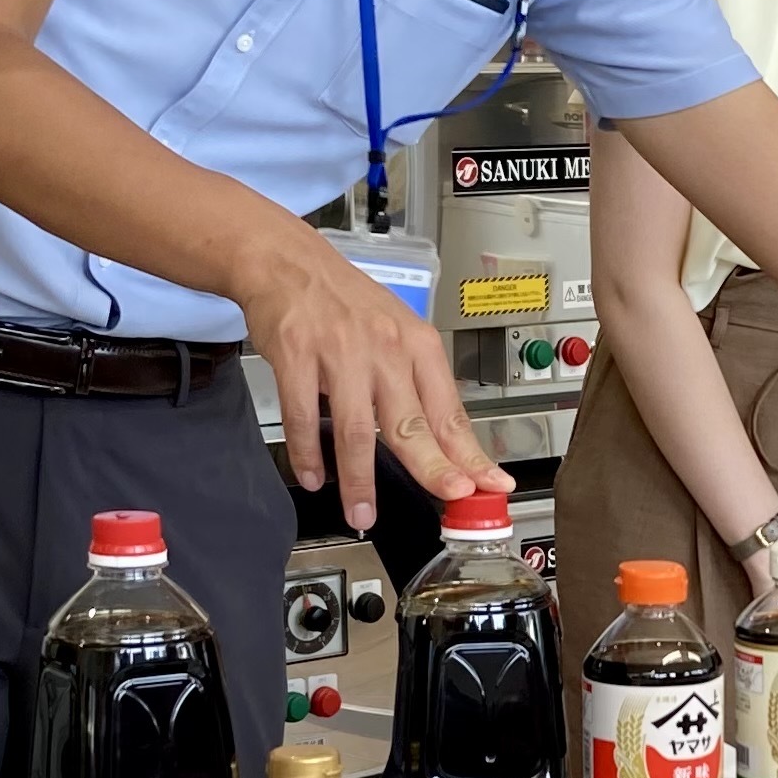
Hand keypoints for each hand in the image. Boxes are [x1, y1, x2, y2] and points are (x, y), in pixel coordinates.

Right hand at [238, 226, 502, 535]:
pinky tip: (313, 477)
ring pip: (357, 431)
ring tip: (362, 515)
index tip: (489, 485)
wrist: (288, 262)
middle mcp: (384, 349)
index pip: (450, 412)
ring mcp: (339, 353)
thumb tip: (448, 445)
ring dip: (359, 481)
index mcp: (417, 345)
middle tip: (446, 500)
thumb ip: (420, 388)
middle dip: (432, 469)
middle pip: (411, 424)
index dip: (470, 454)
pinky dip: (308, 454)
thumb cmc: (347, 303)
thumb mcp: (398, 335)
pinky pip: (303, 417)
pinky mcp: (296, 356)